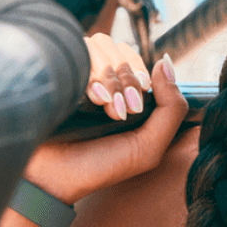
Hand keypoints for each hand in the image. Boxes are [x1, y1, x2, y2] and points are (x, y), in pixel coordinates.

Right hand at [23, 46, 187, 204]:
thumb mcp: (149, 146)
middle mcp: (99, 78)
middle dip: (125, 79)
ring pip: (99, 45)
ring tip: (102, 106)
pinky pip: (77, 51)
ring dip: (107, 77)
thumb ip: (172, 107)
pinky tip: (87, 99)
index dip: (140, 75)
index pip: (137, 58)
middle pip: (120, 49)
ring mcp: (76, 72)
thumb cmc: (101, 166)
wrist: (53, 181)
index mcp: (122, 90)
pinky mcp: (56, 70)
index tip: (136, 104)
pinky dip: (89, 75)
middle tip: (119, 111)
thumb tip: (166, 61)